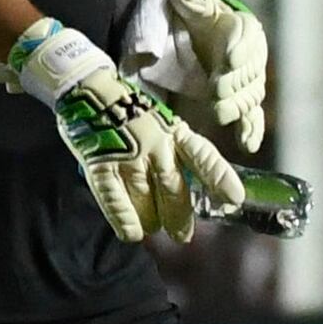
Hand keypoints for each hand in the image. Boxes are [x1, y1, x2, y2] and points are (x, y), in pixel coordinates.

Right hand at [8, 19, 246, 242]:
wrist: (88, 88)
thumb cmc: (130, 110)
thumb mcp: (162, 124)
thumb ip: (174, 152)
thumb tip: (187, 188)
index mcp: (173, 130)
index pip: (202, 156)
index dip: (219, 178)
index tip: (234, 199)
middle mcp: (155, 143)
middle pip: (174, 188)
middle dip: (180, 216)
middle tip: (183, 235)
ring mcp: (127, 154)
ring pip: (145, 199)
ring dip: (151, 219)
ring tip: (153, 228)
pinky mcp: (100, 164)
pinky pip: (115, 199)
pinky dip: (125, 219)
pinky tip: (132, 234)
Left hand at [159, 0, 267, 151]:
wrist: (198, 39)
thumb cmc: (197, 17)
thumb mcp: (192, 2)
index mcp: (243, 26)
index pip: (248, 35)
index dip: (241, 47)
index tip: (230, 59)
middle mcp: (252, 55)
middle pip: (249, 70)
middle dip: (233, 81)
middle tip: (216, 88)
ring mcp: (248, 81)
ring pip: (249, 95)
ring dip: (236, 104)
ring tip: (219, 111)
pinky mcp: (241, 102)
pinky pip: (252, 117)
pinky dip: (251, 130)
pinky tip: (247, 144)